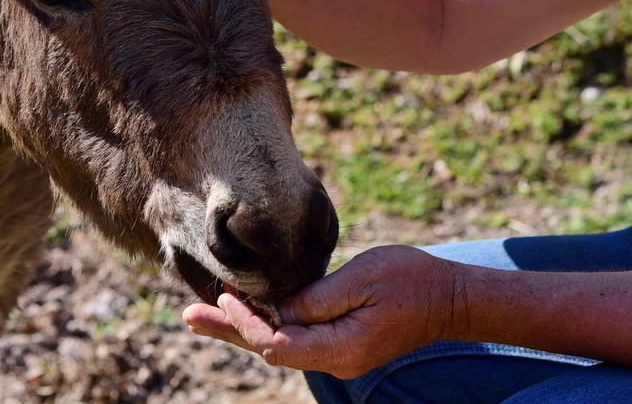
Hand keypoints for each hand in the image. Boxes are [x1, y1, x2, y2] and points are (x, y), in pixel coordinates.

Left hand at [182, 245, 461, 378]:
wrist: (449, 298)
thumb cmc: (411, 281)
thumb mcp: (365, 279)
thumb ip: (320, 297)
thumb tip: (281, 309)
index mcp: (340, 347)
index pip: (279, 344)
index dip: (249, 322)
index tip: (228, 296)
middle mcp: (334, 358)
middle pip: (269, 348)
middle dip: (228, 329)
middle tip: (187, 316)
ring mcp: (337, 353)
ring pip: (278, 342)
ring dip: (240, 326)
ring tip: (199, 315)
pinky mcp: (338, 342)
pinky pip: (293, 336)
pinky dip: (264, 323)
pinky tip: (243, 311)